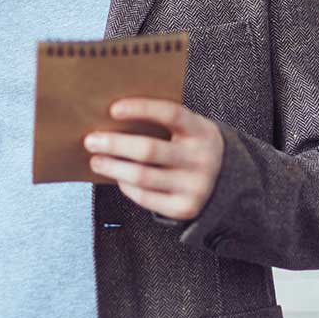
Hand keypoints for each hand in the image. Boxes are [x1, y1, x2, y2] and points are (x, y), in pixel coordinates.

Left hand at [84, 98, 224, 221]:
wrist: (226, 182)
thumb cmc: (192, 147)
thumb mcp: (190, 130)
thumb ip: (163, 123)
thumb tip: (113, 120)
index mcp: (202, 131)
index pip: (170, 114)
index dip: (141, 109)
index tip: (114, 109)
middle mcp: (201, 159)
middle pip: (148, 150)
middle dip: (114, 144)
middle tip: (91, 140)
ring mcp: (195, 186)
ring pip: (141, 177)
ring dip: (113, 167)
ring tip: (96, 160)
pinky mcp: (185, 208)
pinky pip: (145, 198)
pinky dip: (126, 186)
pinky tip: (118, 178)